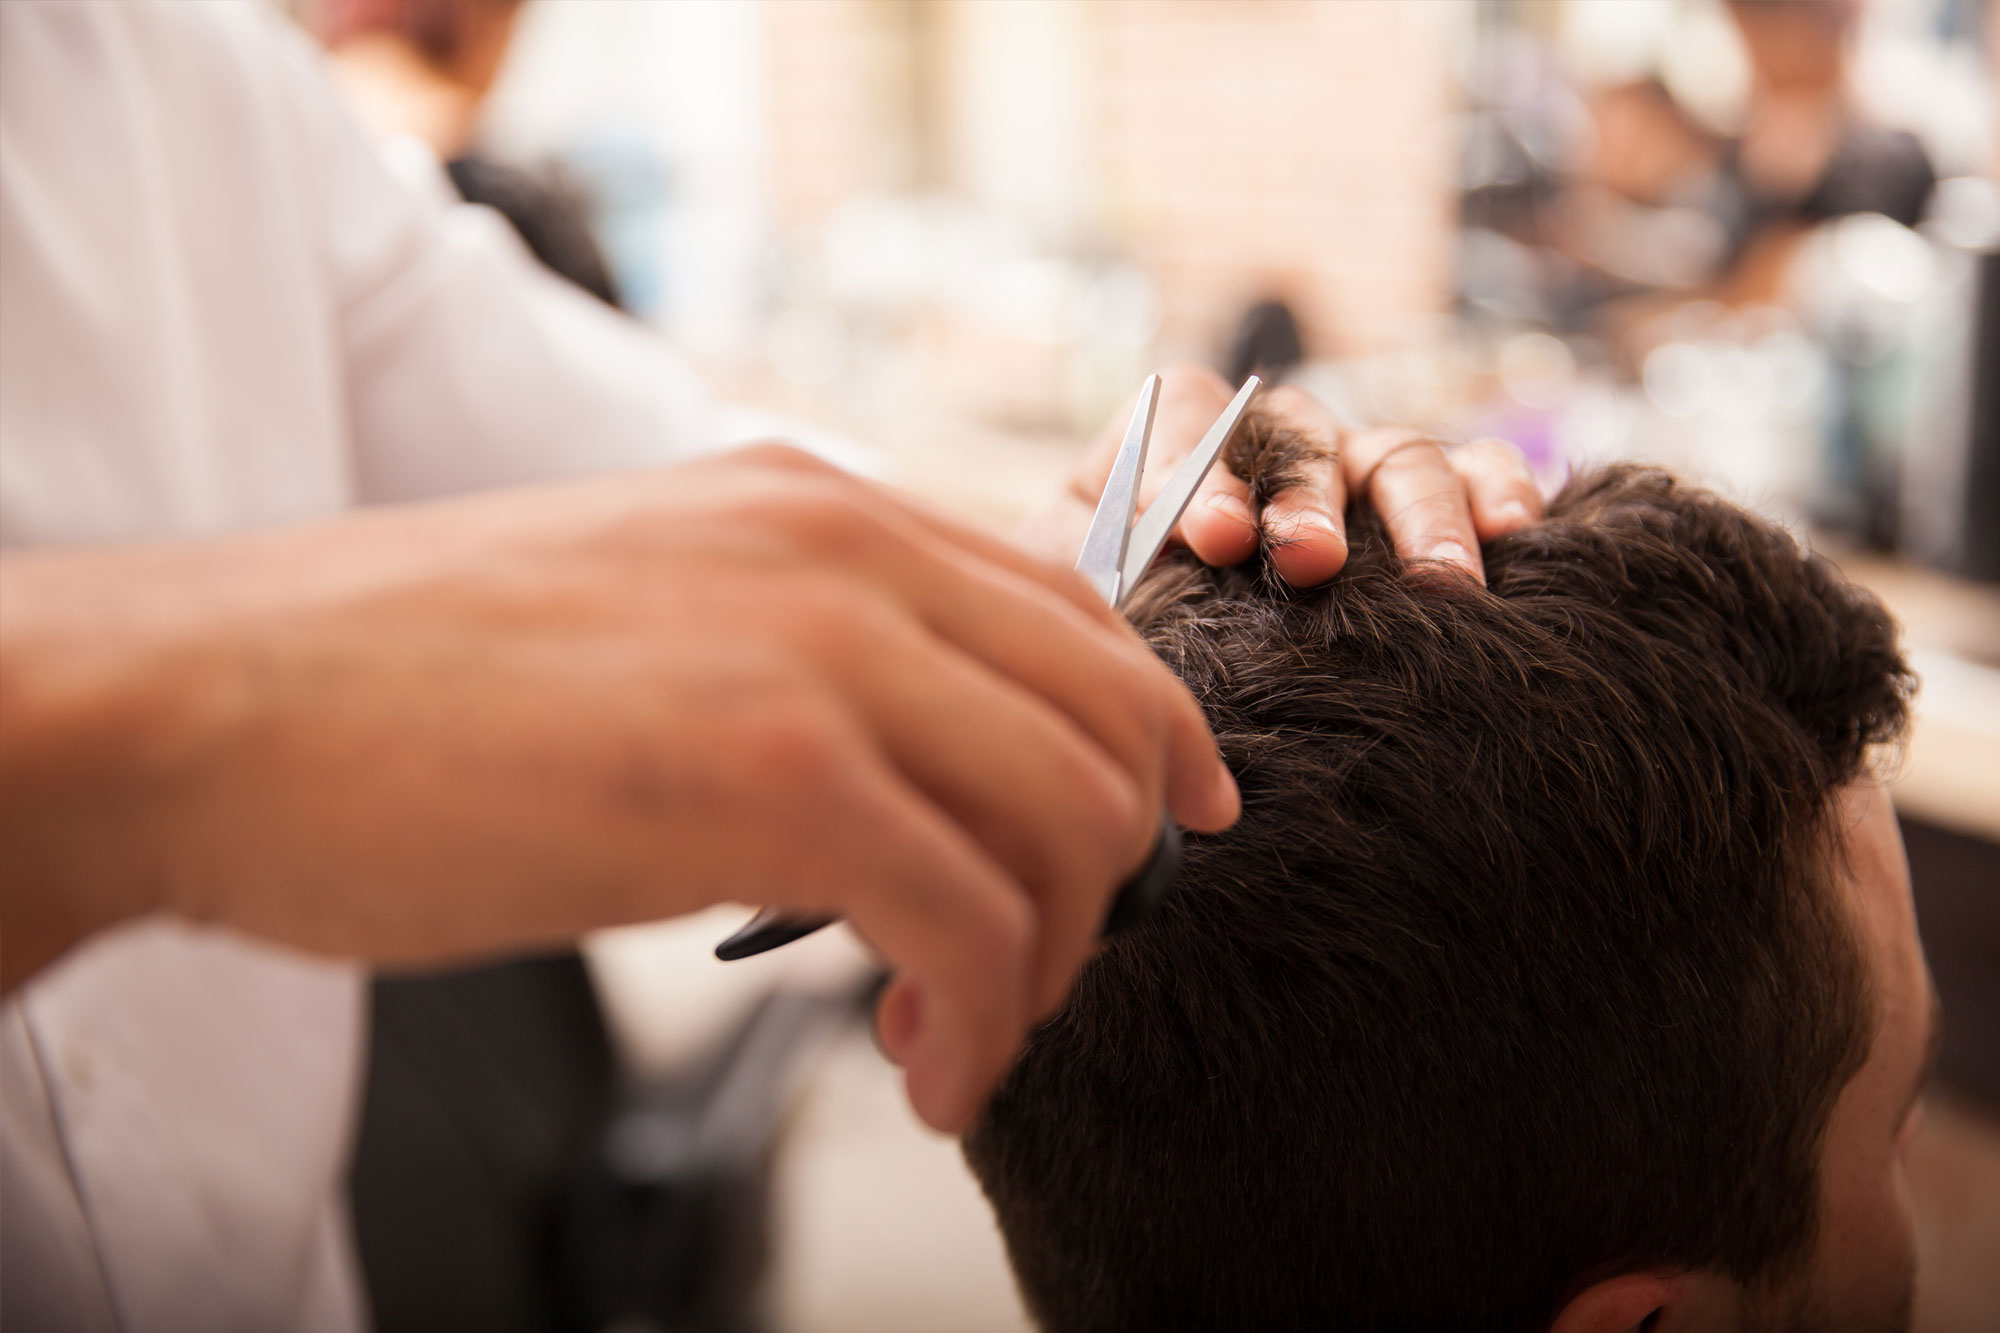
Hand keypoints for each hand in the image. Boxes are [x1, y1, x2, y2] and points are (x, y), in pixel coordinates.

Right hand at [0, 445, 1238, 1131]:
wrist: (215, 704)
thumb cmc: (408, 686)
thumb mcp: (652, 613)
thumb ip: (798, 658)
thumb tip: (910, 782)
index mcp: (822, 504)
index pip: (1078, 613)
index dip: (1150, 742)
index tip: (1155, 846)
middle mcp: (847, 551)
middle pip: (1111, 724)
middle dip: (1106, 880)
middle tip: (1019, 978)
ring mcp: (817, 652)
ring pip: (1070, 827)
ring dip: (1048, 968)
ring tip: (952, 1041)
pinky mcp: (770, 774)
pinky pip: (975, 924)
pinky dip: (983, 1025)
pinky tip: (919, 1076)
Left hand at [1022, 364, 1543, 584]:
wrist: (1162, 667)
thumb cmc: (1125, 626)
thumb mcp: (1086, 589)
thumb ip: (1103, 566)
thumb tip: (1154, 567)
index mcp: (1175, 442)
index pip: (1191, 419)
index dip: (1201, 468)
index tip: (1212, 536)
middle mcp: (1273, 443)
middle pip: (1301, 437)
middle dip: (1305, 497)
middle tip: (1309, 559)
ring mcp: (1356, 469)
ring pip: (1398, 456)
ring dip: (1420, 514)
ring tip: (1441, 581)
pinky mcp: (1426, 506)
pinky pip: (1476, 472)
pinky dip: (1500, 487)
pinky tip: (1516, 530)